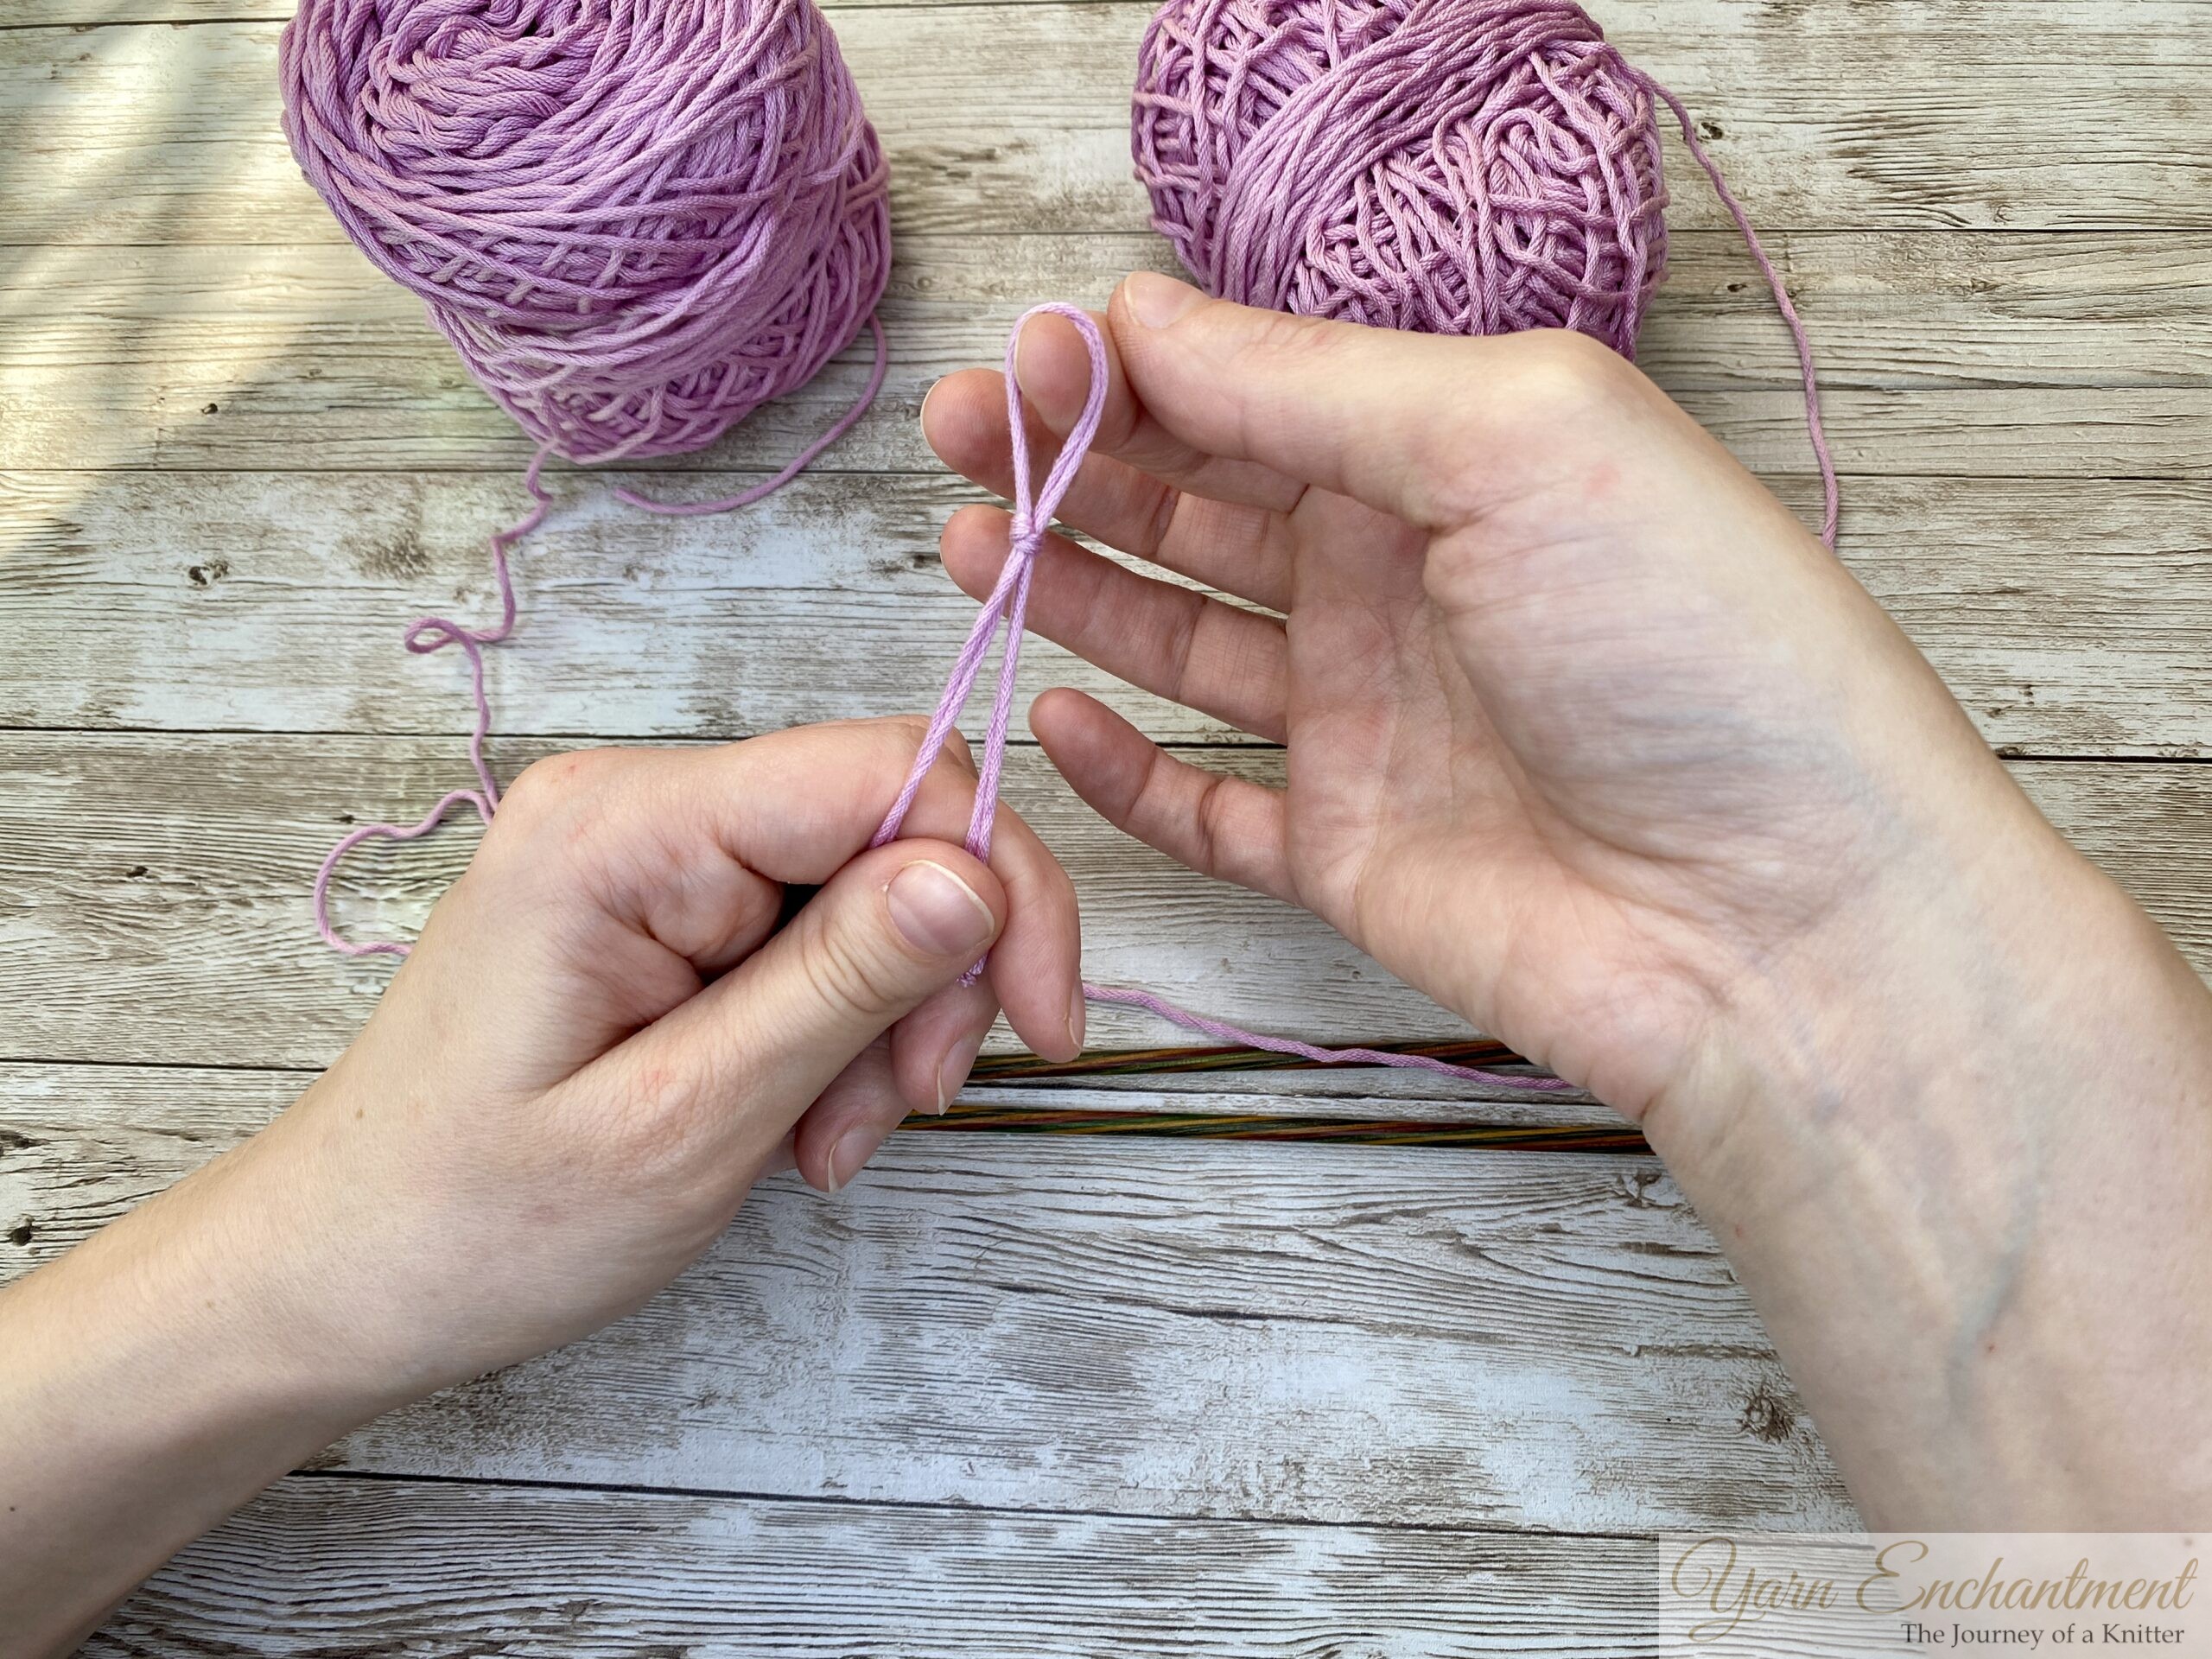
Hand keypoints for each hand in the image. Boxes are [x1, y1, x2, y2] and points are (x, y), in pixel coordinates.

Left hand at [0, 718, 1080, 1650]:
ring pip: (860, 891)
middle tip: (906, 1110)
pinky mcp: (656, 905)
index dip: (998, 880)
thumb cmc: (476, 1222)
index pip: (886, 771)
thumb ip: (839, 982)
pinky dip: (835, 1032)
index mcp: (625, 827)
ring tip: (825, 1145)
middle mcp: (638, 804)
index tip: (1041, 1022)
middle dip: (933, 975)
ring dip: (883, 1023)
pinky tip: (799, 1123)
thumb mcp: (686, 1118)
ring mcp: (645, 852)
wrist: (335, 1280)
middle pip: (886, 827)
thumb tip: (979, 869)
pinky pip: (804, 934)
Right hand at [924, 275, 2060, 1121]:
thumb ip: (1313, 382)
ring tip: (969, 546)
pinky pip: (1209, 806)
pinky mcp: (1350, 853)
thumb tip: (1144, 314)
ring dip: (1078, 591)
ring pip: (1187, 644)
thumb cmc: (1697, 655)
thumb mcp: (1514, 442)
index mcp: (1457, 461)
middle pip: (1205, 505)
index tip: (1024, 361)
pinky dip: (1126, 770)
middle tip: (961, 440)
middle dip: (1075, 465)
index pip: (1261, 392)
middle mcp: (1408, 583)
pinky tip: (1058, 714)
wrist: (1783, 922)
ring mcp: (1373, 723)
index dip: (1135, 371)